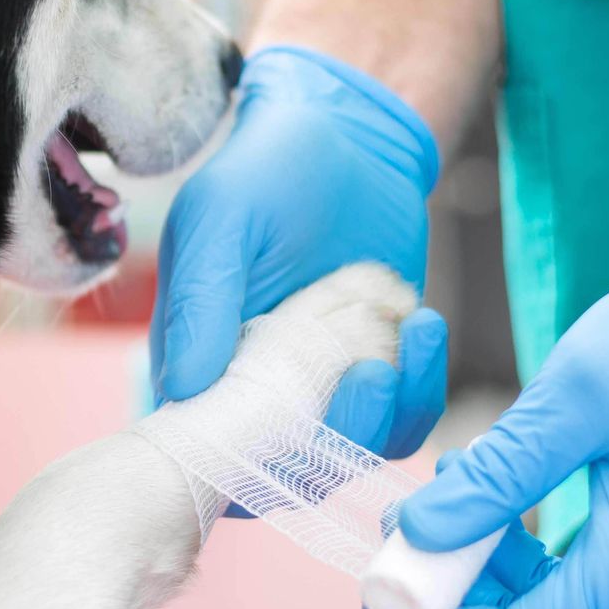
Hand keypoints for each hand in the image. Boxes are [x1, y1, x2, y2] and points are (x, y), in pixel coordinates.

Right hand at [152, 46, 445, 457]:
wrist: (347, 136)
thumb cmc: (264, 169)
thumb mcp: (220, 218)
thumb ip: (200, 300)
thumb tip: (185, 389)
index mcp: (194, 368)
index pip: (208, 454)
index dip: (248, 466)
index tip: (297, 424)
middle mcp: (254, 395)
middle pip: (292, 472)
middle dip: (341, 435)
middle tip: (372, 370)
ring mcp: (320, 392)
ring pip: (356, 453)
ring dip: (393, 409)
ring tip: (412, 325)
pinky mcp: (379, 377)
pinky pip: (404, 420)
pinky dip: (422, 387)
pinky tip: (423, 323)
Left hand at [370, 211, 608, 608]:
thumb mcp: (579, 397)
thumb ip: (495, 477)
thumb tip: (415, 532)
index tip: (379, 586)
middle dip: (457, 594)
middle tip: (401, 526)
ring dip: (496, 568)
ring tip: (451, 490)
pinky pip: (599, 584)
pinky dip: (539, 553)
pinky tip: (506, 491)